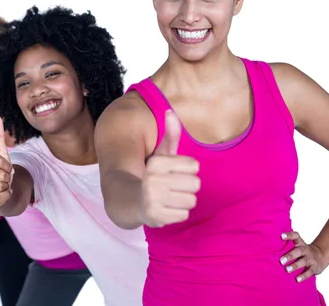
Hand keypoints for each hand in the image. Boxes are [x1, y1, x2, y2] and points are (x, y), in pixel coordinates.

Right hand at [0, 116, 13, 207]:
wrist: (0, 188)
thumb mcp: (1, 152)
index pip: (1, 162)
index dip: (8, 166)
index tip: (5, 167)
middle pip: (2, 175)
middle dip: (7, 177)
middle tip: (3, 177)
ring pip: (1, 186)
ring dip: (6, 186)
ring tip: (1, 184)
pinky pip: (0, 197)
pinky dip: (5, 195)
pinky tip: (1, 193)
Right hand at [140, 109, 200, 226]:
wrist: (133, 202)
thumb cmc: (154, 176)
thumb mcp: (162, 155)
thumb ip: (170, 135)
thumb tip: (170, 111)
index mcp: (156, 162)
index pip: (194, 165)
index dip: (188, 170)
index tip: (174, 173)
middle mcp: (152, 179)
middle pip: (195, 184)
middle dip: (188, 187)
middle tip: (173, 188)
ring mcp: (152, 199)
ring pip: (191, 200)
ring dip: (183, 201)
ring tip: (170, 199)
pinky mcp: (155, 216)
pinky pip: (184, 215)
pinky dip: (177, 214)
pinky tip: (166, 209)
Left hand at [280, 231, 328, 281]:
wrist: (320, 257)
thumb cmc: (302, 251)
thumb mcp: (297, 245)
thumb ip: (285, 244)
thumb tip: (266, 243)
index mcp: (300, 243)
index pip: (295, 236)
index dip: (289, 235)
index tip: (281, 236)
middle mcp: (305, 249)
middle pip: (299, 251)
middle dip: (290, 256)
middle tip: (280, 261)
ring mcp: (310, 258)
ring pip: (303, 261)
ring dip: (295, 266)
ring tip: (287, 270)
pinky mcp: (314, 267)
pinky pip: (309, 272)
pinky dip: (303, 276)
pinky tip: (297, 279)